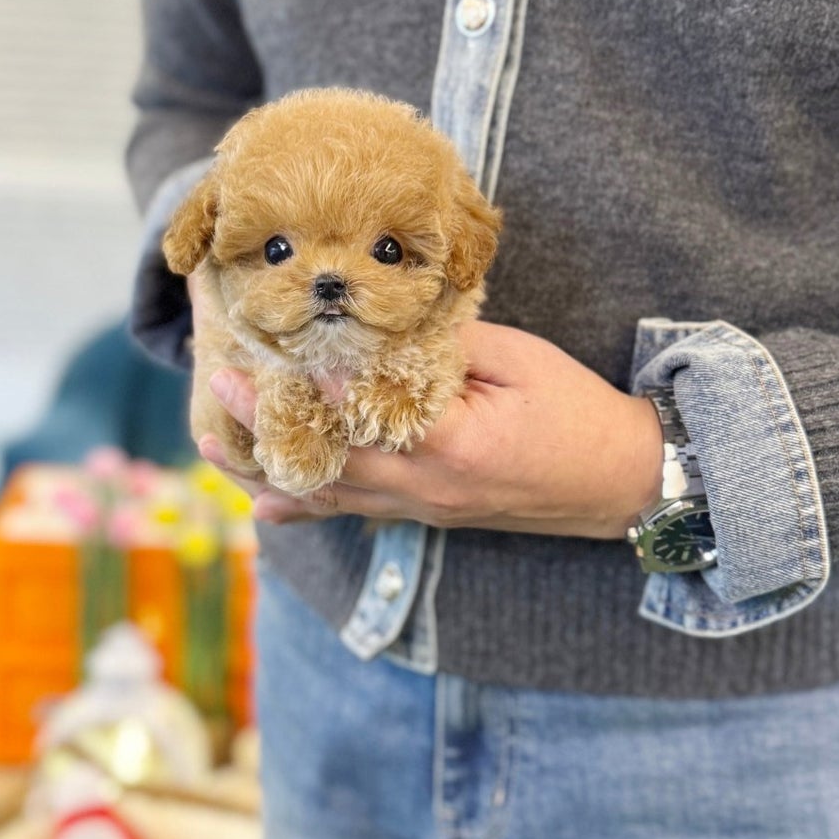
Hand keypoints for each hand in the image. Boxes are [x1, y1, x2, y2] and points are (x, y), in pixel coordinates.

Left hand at [197, 319, 664, 538]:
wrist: (623, 483)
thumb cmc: (578, 412)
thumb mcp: (519, 360)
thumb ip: (447, 346)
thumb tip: (383, 323)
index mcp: (453, 445)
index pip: (363, 420)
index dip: (305, 396)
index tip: (259, 363)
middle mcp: (428, 488)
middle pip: (328, 464)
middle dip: (266, 428)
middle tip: (220, 392)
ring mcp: (425, 509)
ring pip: (330, 496)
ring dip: (268, 471)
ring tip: (215, 447)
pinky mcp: (427, 515)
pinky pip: (355, 512)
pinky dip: (307, 506)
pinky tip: (263, 506)